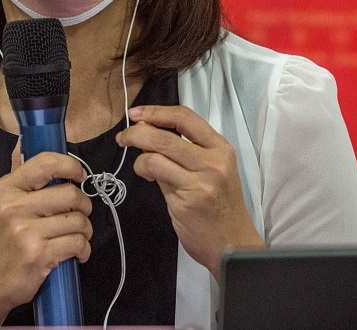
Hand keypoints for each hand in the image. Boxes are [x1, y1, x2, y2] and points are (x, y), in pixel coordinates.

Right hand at [0, 148, 91, 326]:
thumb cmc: (1, 244)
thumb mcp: (3, 205)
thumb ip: (24, 181)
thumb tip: (41, 154)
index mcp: (6, 189)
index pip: (46, 163)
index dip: (71, 165)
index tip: (79, 175)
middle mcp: (14, 207)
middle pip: (70, 193)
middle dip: (84, 205)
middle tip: (79, 213)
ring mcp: (25, 232)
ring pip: (78, 220)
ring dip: (85, 230)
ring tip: (77, 236)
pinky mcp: (38, 254)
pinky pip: (77, 243)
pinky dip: (83, 249)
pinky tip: (76, 252)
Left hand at [116, 104, 264, 275]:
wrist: (232, 245)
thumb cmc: (219, 207)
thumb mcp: (212, 171)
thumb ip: (185, 151)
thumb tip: (149, 133)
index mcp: (221, 148)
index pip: (185, 117)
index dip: (156, 112)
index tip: (136, 114)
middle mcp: (213, 161)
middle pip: (165, 135)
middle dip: (137, 132)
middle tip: (123, 137)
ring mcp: (201, 180)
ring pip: (156, 154)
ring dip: (138, 156)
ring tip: (140, 166)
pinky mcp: (187, 199)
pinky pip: (156, 175)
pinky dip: (144, 172)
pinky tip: (149, 178)